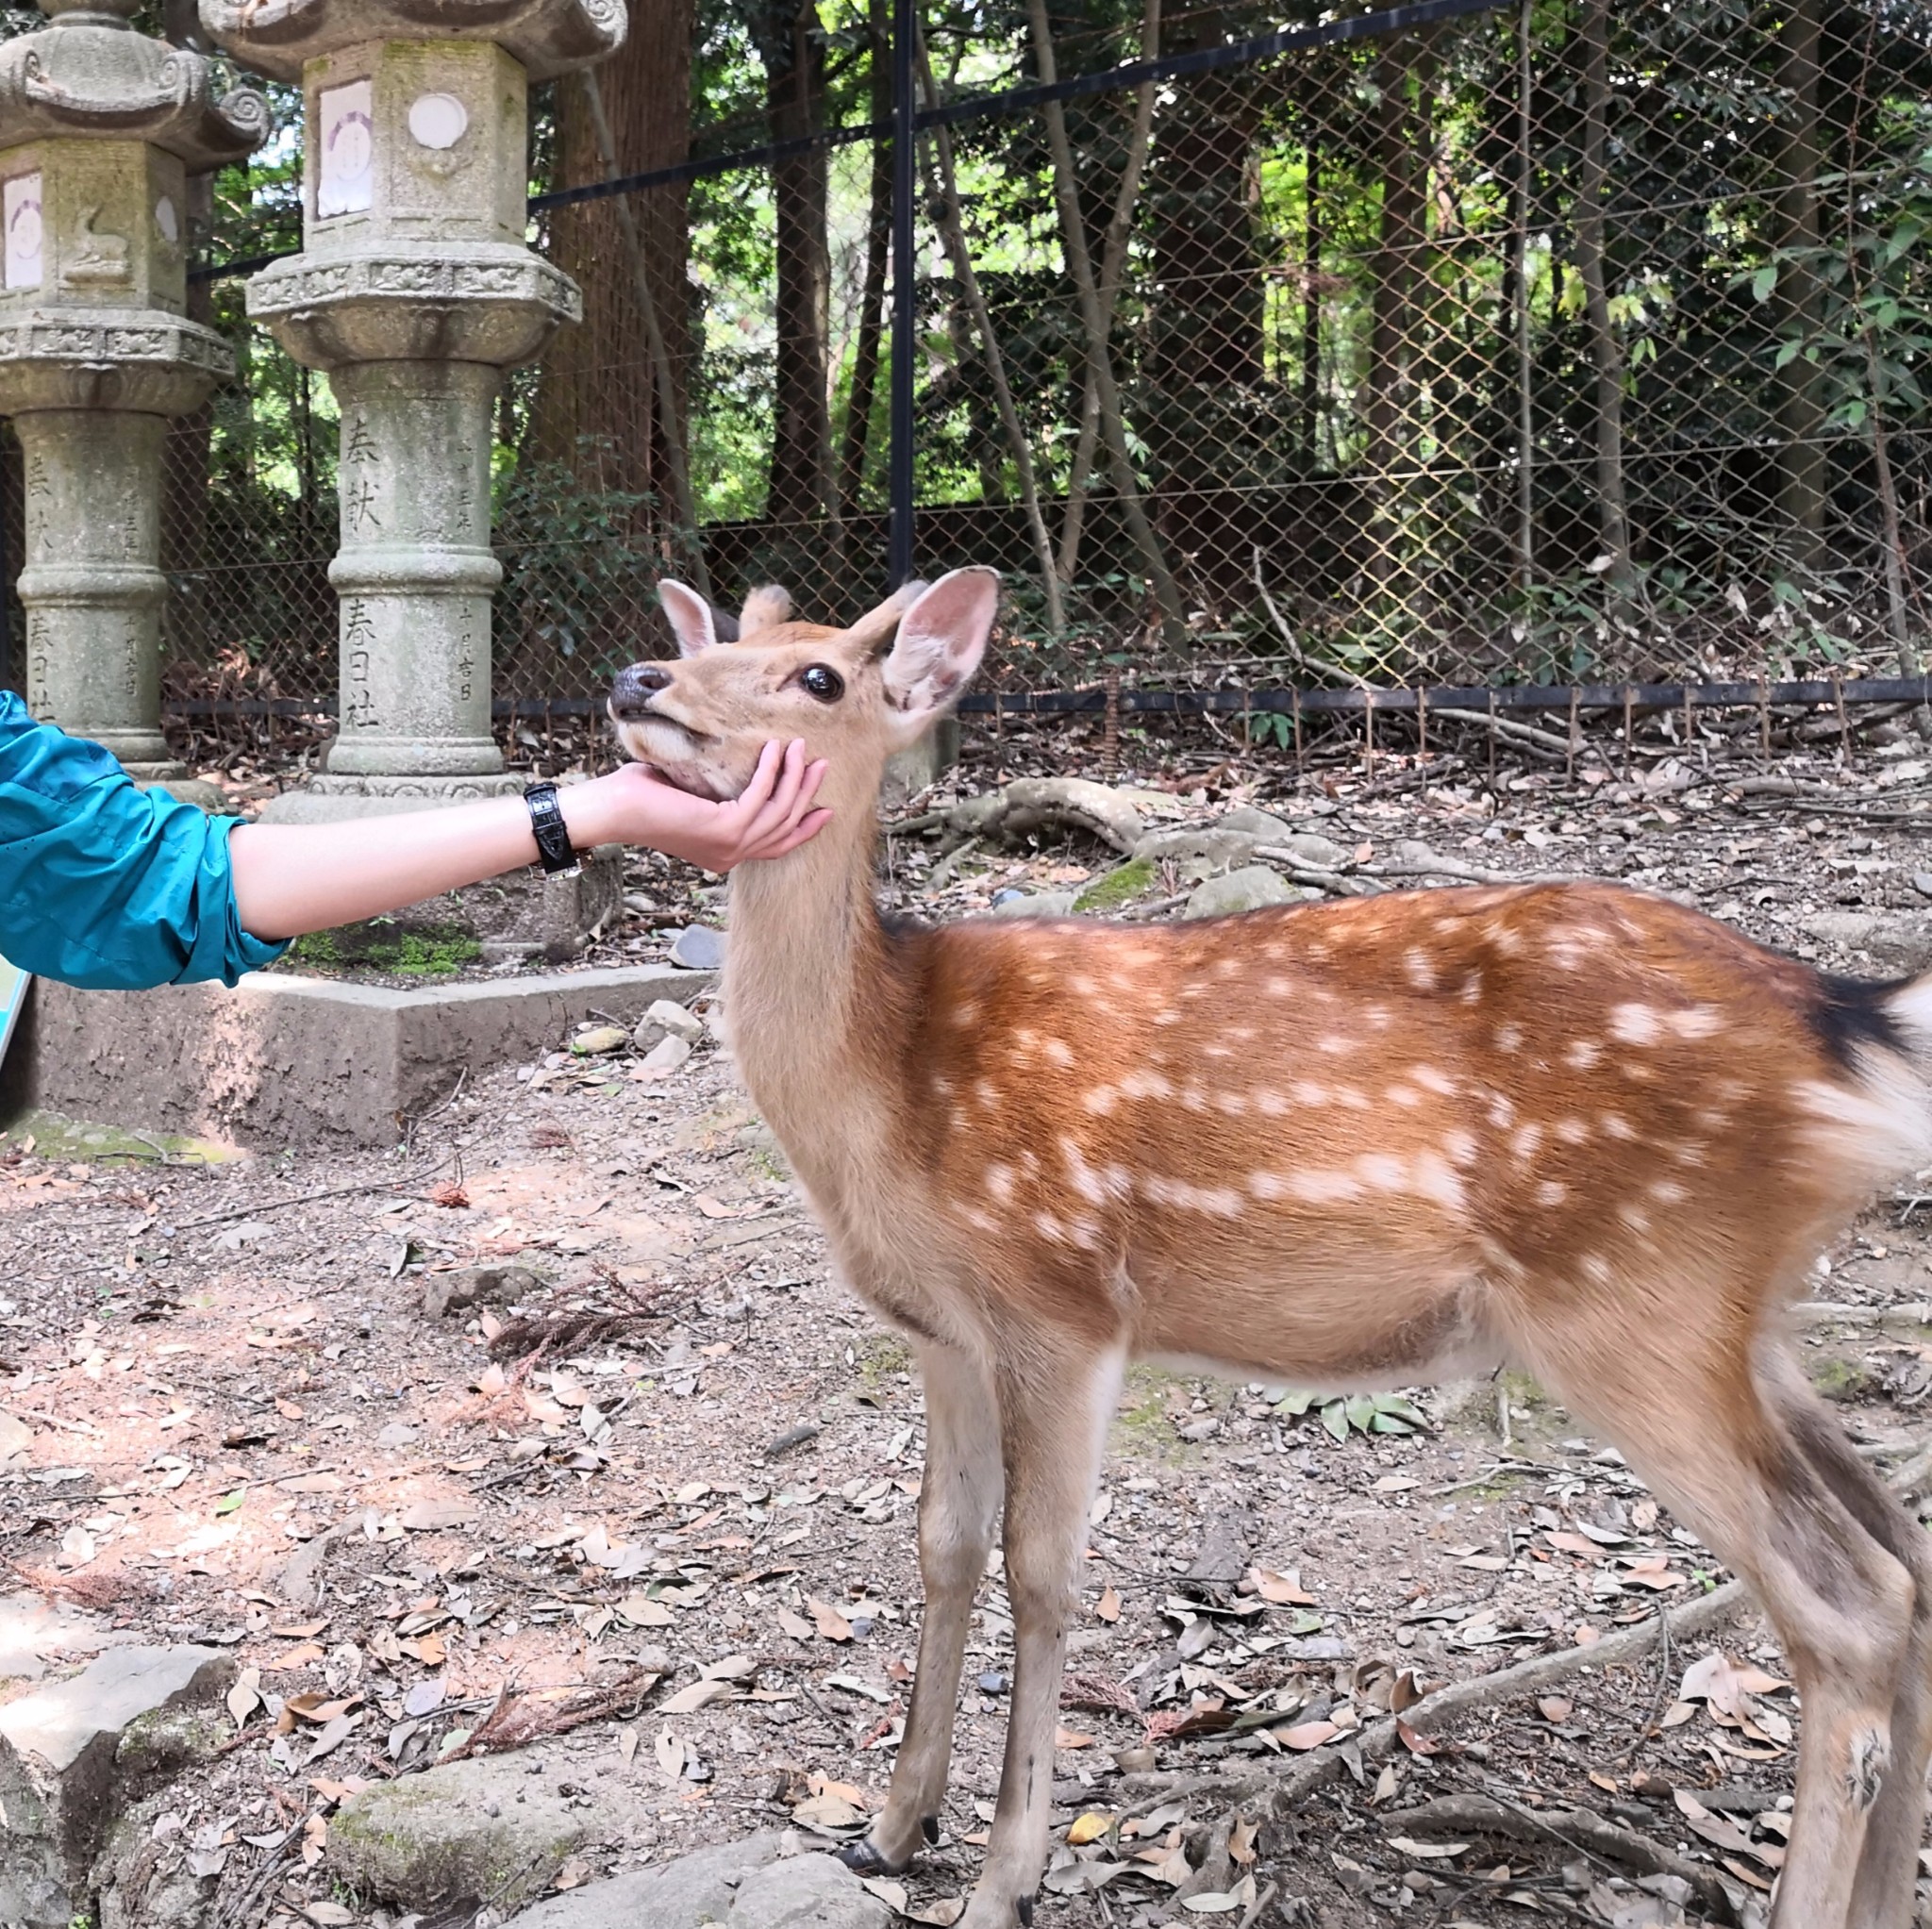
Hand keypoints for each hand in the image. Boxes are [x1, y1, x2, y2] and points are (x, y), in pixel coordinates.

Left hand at [562, 739, 829, 871]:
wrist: (614, 810)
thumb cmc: (642, 799)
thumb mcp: (692, 798)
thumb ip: (719, 794)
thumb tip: (739, 764)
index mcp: (725, 853)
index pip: (777, 845)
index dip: (805, 828)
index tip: (825, 810)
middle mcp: (731, 855)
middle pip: (785, 826)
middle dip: (807, 794)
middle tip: (821, 765)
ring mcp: (729, 845)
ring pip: (779, 812)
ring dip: (795, 777)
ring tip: (801, 748)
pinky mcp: (723, 829)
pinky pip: (759, 796)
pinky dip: (770, 771)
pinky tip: (773, 750)